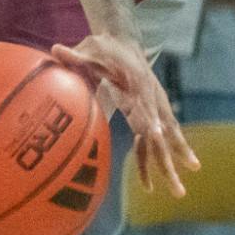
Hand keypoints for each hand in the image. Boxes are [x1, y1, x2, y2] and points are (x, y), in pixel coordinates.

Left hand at [52, 33, 198, 195]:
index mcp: (138, 83)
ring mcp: (153, 108)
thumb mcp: (89, 48)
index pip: (146, 103)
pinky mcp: (147, 114)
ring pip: (164, 141)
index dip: (151, 119)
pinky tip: (151, 187)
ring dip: (170, 165)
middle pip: (163, 131)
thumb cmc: (103, 47)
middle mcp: (151, 98)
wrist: (122, 41)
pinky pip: (150, 141)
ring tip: (179, 193)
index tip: (156, 134)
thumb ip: (74, 54)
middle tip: (176, 184)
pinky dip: (153, 161)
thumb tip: (55, 50)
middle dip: (170, 156)